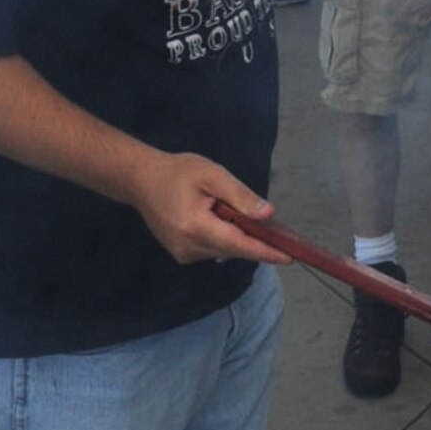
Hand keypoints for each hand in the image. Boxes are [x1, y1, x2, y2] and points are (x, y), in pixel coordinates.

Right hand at [126, 153, 289, 265]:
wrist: (141, 181)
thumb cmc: (178, 172)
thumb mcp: (212, 174)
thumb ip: (240, 196)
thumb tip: (268, 214)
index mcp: (195, 226)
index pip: (238, 244)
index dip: (265, 251)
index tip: (289, 257)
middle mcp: (188, 247)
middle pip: (234, 249)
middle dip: (257, 241)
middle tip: (279, 231)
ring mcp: (184, 254)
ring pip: (225, 251)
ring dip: (238, 237)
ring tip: (232, 212)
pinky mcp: (182, 254)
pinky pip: (213, 250)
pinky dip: (224, 238)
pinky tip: (217, 219)